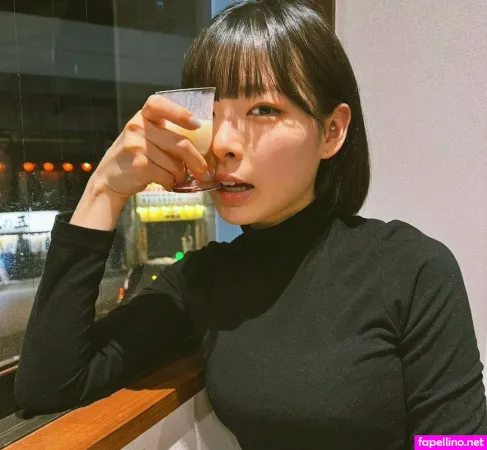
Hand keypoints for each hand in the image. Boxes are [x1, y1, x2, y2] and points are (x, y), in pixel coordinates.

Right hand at [89, 94, 207, 199]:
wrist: (109, 178)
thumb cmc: (134, 156)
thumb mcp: (144, 136)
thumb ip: (165, 133)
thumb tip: (201, 145)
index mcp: (142, 116)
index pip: (159, 104)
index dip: (180, 113)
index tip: (196, 125)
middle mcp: (137, 127)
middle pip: (179, 143)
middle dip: (197, 161)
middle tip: (204, 171)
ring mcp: (136, 146)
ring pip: (175, 164)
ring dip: (181, 175)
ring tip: (178, 178)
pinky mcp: (138, 165)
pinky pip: (167, 176)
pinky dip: (172, 183)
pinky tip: (168, 183)